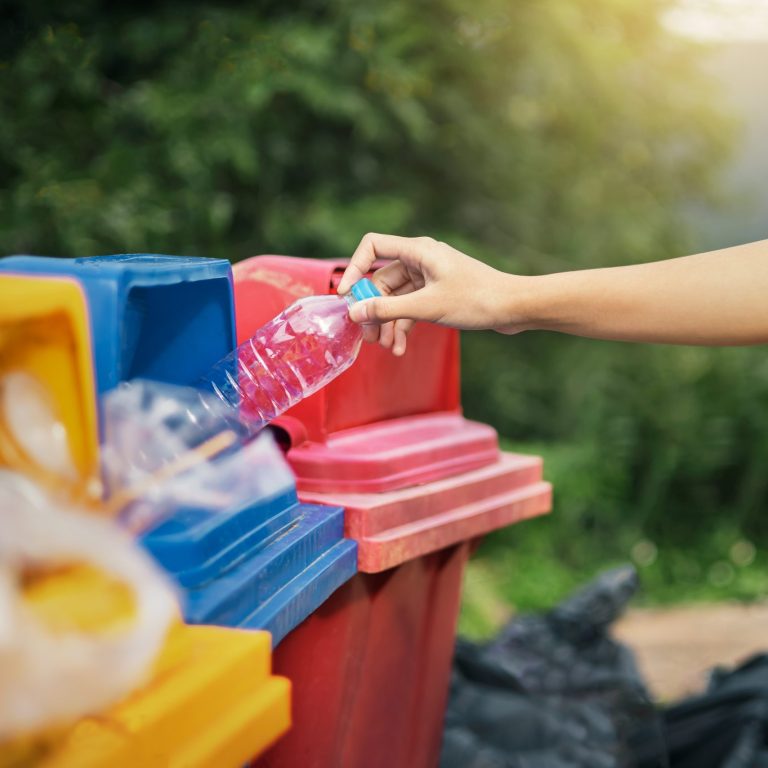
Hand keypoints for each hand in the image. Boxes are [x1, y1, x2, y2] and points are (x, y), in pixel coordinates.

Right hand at [338, 233, 529, 354]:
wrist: (513, 308)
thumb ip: (387, 309)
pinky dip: (403, 326)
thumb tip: (354, 312)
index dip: (355, 269)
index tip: (346, 297)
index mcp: (418, 251)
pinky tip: (400, 348)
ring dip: (388, 323)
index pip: (372, 246)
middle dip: (373, 309)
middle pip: (381, 280)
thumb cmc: (476, 299)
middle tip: (367, 337)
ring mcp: (429, 277)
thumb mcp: (427, 306)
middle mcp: (421, 260)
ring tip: (386, 348)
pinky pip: (410, 308)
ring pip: (395, 298)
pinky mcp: (437, 294)